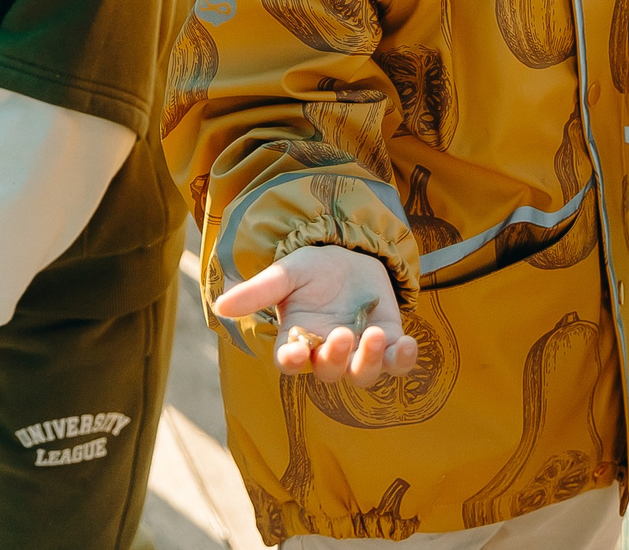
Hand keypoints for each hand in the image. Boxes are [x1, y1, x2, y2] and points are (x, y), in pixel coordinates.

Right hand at [211, 246, 419, 385]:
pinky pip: (396, 364)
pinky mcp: (389, 344)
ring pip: (363, 374)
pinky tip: (408, 344)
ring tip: (375, 334)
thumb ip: (258, 291)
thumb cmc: (314, 268)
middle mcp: (327, 354)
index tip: (293, 353)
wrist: (354, 254)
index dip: (290, 362)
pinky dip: (403, 360)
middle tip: (341, 334)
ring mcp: (358, 352)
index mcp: (297, 341)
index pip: (289, 364)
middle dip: (334, 358)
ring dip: (369, 361)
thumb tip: (220, 306)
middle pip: (328, 373)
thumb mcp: (286, 273)